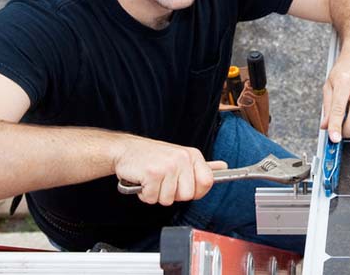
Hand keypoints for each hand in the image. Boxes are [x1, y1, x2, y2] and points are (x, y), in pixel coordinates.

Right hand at [113, 136, 227, 205]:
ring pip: (169, 199)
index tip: (184, 188)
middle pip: (188, 195)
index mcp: (192, 155)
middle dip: (173, 194)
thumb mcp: (181, 157)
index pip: (207, 182)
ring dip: (157, 195)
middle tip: (163, 182)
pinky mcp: (153, 173)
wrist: (125, 150)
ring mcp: (168, 165)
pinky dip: (145, 195)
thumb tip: (223, 167)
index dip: (196, 191)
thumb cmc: (153, 157)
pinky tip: (143, 181)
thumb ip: (201, 165)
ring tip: (152, 180)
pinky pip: (153, 198)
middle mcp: (182, 159)